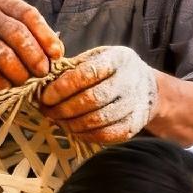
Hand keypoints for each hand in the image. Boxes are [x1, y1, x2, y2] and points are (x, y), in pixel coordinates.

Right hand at [0, 0, 61, 90]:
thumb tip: (56, 52)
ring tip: (23, 82)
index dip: (46, 35)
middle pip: (17, 33)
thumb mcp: (0, 26)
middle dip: (35, 56)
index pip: (28, 14)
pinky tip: (4, 86)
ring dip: (19, 73)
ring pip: (2, 54)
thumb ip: (26, 33)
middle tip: (43, 73)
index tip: (57, 54)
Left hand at [37, 45, 157, 140]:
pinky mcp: (134, 124)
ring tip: (57, 121)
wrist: (149, 87)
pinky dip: (86, 135)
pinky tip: (74, 130)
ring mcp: (134, 104)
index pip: (87, 74)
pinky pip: (107, 135)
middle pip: (91, 99)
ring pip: (98, 120)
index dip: (63, 87)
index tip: (45, 96)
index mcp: (118, 59)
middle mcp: (129, 81)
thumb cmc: (113, 70)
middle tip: (47, 111)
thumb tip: (43, 82)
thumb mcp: (98, 57)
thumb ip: (74, 67)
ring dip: (72, 124)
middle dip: (63, 108)